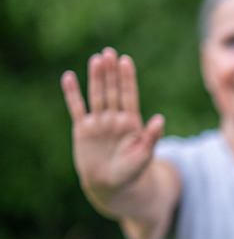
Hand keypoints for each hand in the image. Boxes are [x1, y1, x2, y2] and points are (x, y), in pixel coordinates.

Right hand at [61, 48, 164, 202]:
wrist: (111, 186)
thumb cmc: (132, 171)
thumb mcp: (145, 155)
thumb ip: (152, 137)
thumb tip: (161, 119)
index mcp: (132, 122)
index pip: (129, 95)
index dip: (127, 79)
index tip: (126, 61)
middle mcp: (114, 118)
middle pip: (112, 91)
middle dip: (111, 73)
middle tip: (109, 52)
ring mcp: (98, 122)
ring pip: (96, 96)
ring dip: (96, 78)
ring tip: (96, 60)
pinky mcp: (82, 129)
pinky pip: (77, 108)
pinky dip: (72, 93)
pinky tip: (68, 77)